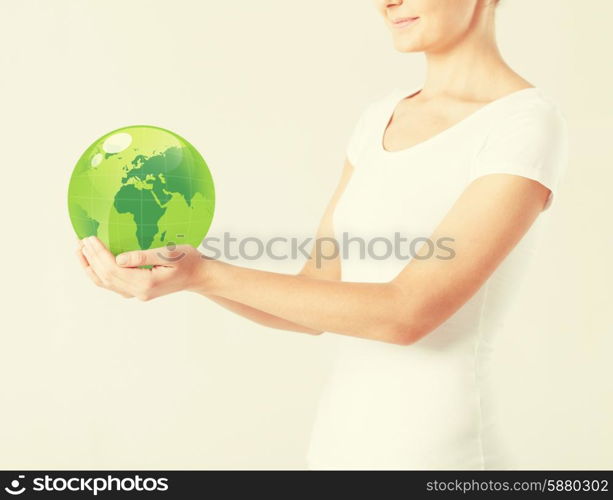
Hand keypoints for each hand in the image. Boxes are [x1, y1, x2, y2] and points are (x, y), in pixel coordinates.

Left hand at [77, 236, 206, 300]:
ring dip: (91, 267)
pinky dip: (99, 274)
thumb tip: (118, 258)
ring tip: (80, 251)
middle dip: (92, 258)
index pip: (114, 269)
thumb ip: (144, 256)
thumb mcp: (169, 254)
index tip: (90, 238)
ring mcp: (138, 294)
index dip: (99, 254)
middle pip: (107, 276)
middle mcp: (139, 292)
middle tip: (81, 240)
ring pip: (106, 283)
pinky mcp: (137, 291)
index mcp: (147, 283)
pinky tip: (93, 263)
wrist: (199, 276)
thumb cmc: (188, 261)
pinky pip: (112, 285)